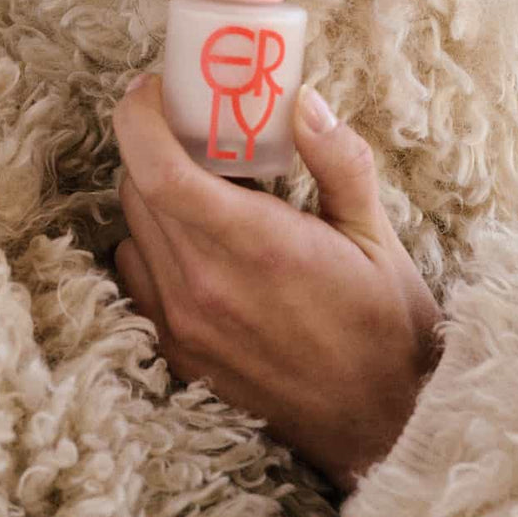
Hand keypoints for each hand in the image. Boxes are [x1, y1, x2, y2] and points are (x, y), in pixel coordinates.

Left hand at [111, 73, 444, 492]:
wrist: (382, 429)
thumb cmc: (386, 327)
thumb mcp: (378, 234)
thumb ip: (339, 160)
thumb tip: (303, 100)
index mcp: (257, 247)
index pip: (159, 171)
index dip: (140, 118)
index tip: (155, 87)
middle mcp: (205, 287)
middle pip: (138, 188)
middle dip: (156, 144)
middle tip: (199, 128)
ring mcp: (184, 326)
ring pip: (131, 230)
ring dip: (155, 195)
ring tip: (208, 189)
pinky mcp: (178, 354)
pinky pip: (136, 276)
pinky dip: (153, 245)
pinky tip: (201, 244)